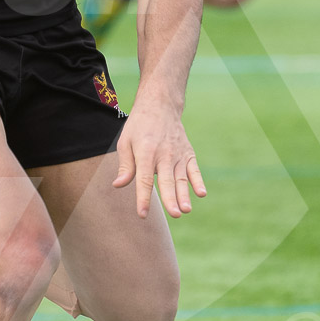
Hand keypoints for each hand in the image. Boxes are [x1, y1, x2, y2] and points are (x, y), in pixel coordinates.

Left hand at [111, 101, 206, 217]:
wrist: (160, 106)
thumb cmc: (139, 127)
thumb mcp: (125, 142)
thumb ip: (125, 166)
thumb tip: (118, 185)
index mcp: (145, 152)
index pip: (144, 179)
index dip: (143, 197)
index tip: (142, 214)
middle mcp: (163, 154)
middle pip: (167, 180)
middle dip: (170, 198)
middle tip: (174, 214)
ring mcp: (178, 154)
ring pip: (181, 178)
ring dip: (184, 194)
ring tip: (186, 210)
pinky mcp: (188, 154)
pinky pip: (194, 170)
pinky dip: (198, 181)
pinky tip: (201, 193)